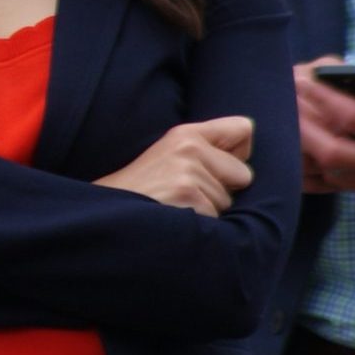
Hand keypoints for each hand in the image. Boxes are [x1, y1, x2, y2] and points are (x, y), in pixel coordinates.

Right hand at [96, 116, 254, 215]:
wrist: (107, 215)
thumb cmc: (141, 191)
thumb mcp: (168, 157)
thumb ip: (206, 152)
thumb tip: (247, 161)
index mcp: (186, 133)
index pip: (243, 129)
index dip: (240, 153)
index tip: (223, 168)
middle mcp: (189, 147)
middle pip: (243, 174)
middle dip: (223, 190)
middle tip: (186, 194)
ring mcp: (188, 172)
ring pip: (228, 201)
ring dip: (208, 209)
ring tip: (176, 206)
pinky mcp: (188, 196)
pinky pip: (217, 217)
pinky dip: (200, 224)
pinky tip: (176, 218)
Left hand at [296, 53, 354, 200]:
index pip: (353, 116)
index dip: (324, 98)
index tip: (303, 81)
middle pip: (333, 151)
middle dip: (303, 129)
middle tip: (283, 106)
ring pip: (331, 172)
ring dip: (304, 151)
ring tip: (282, 127)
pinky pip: (337, 188)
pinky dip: (313, 174)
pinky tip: (293, 158)